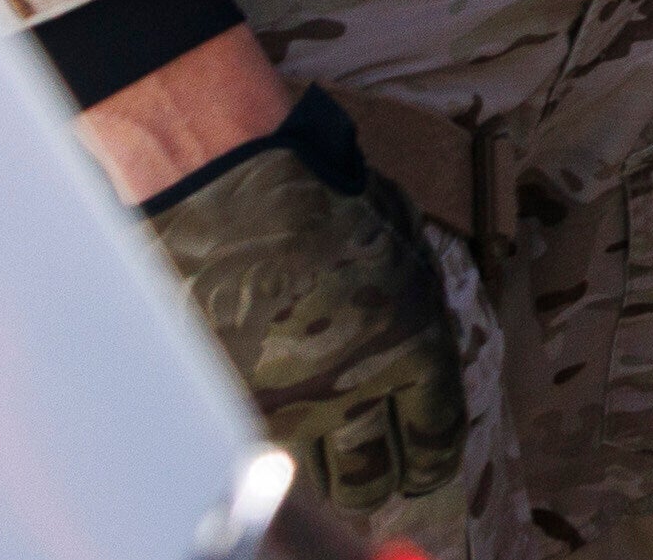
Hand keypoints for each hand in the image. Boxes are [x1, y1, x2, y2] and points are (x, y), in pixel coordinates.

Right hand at [142, 93, 471, 535]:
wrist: (218, 170)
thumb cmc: (316, 184)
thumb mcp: (398, 239)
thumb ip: (416, 303)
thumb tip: (423, 350)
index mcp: (410, 342)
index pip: (435, 437)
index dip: (434, 453)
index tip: (428, 454)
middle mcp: (348, 388)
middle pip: (375, 478)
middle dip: (383, 474)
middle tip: (381, 463)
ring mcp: (279, 403)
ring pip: (312, 482)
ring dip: (328, 473)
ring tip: (332, 457)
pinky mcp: (220, 401)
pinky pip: (254, 450)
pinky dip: (269, 450)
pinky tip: (277, 436)